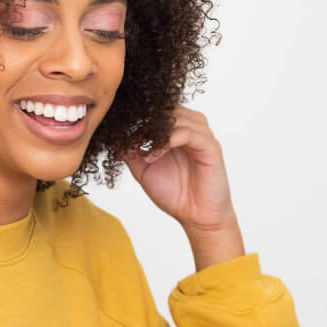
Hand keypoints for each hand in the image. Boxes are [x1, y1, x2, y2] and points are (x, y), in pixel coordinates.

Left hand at [123, 109, 241, 262]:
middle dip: (145, 122)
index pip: (157, 110)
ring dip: (155, 132)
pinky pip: (188, 134)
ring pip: (177, 117)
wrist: (196, 217)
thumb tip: (115, 141)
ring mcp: (202, 135)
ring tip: (142, 151)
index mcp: (178, 129)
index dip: (137, 118)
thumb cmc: (175, 193)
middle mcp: (191, 127)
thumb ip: (132, 153)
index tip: (119, 130)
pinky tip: (153, 155)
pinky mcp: (211, 147)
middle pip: (167, 108)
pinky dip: (167, 141)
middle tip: (129, 137)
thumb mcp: (144, 170)